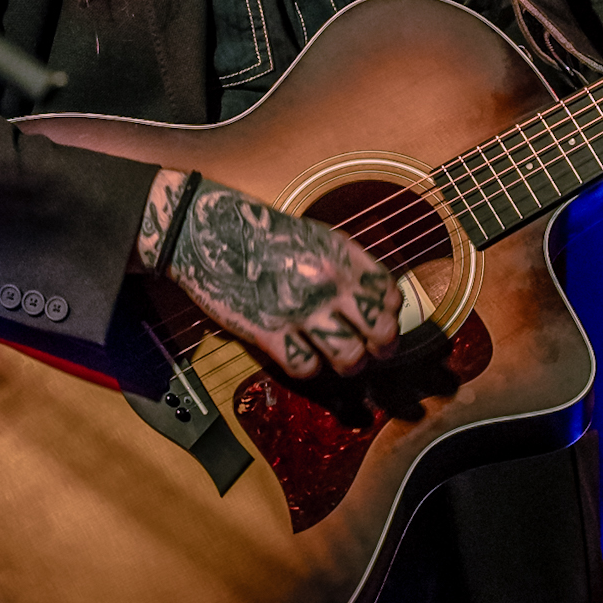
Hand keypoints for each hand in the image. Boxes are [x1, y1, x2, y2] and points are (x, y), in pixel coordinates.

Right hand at [135, 169, 401, 378]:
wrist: (212, 233)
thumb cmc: (265, 235)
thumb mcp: (318, 237)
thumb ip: (348, 266)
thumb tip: (376, 299)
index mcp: (343, 256)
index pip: (390, 295)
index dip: (390, 313)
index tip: (382, 320)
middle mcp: (328, 283)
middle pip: (380, 332)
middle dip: (381, 348)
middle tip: (372, 351)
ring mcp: (300, 310)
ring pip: (349, 358)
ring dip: (349, 365)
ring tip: (341, 360)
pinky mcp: (269, 333)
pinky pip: (305, 367)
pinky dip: (308, 368)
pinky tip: (302, 356)